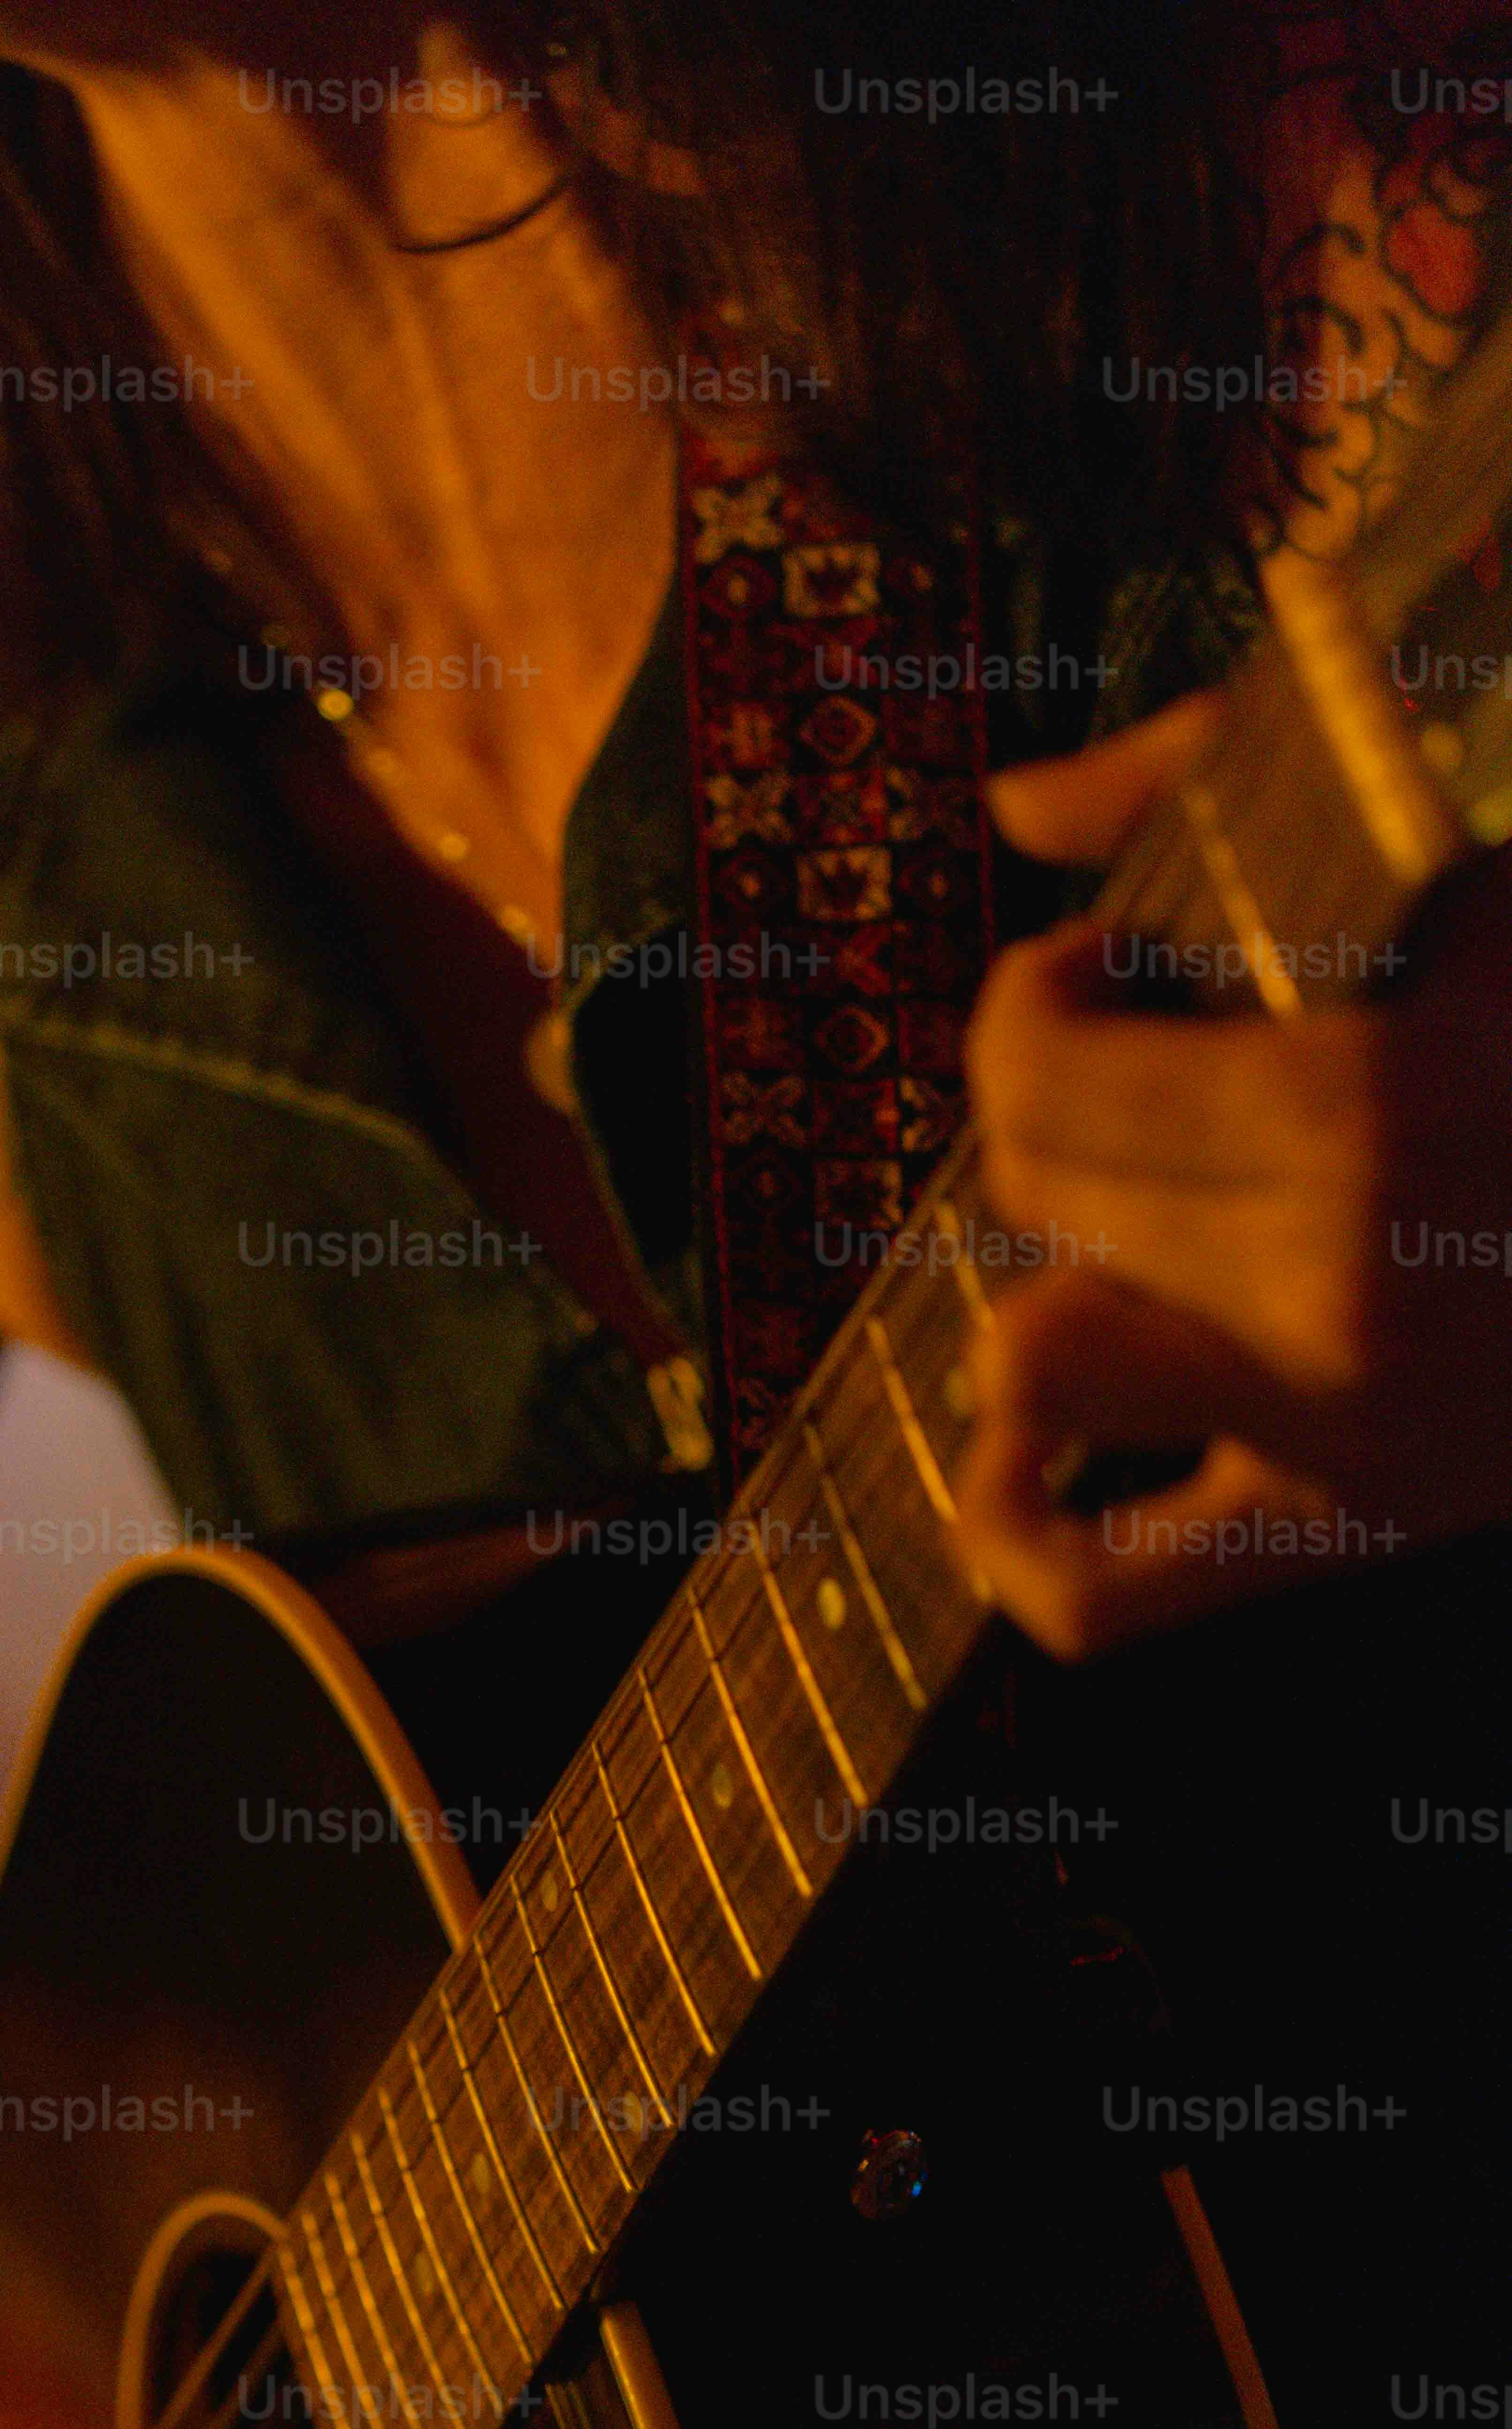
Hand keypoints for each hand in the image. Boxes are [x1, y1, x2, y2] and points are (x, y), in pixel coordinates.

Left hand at [957, 695, 1511, 1652]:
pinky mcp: (1363, 1532)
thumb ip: (1230, 779)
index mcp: (1382, 1114)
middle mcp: (1348, 1291)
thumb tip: (1027, 797)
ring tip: (1110, 1247)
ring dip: (1044, 1295)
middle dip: (1054, 1116)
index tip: (1098, 977)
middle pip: (1037, 1191)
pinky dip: (1019, 1529)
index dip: (1034, 1005)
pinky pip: (1095, 1594)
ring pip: (1035, 1367)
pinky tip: (1023, 1455)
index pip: (1046, 1074)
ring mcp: (1355, 1433)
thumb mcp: (1496, 852)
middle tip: (1131, 1082)